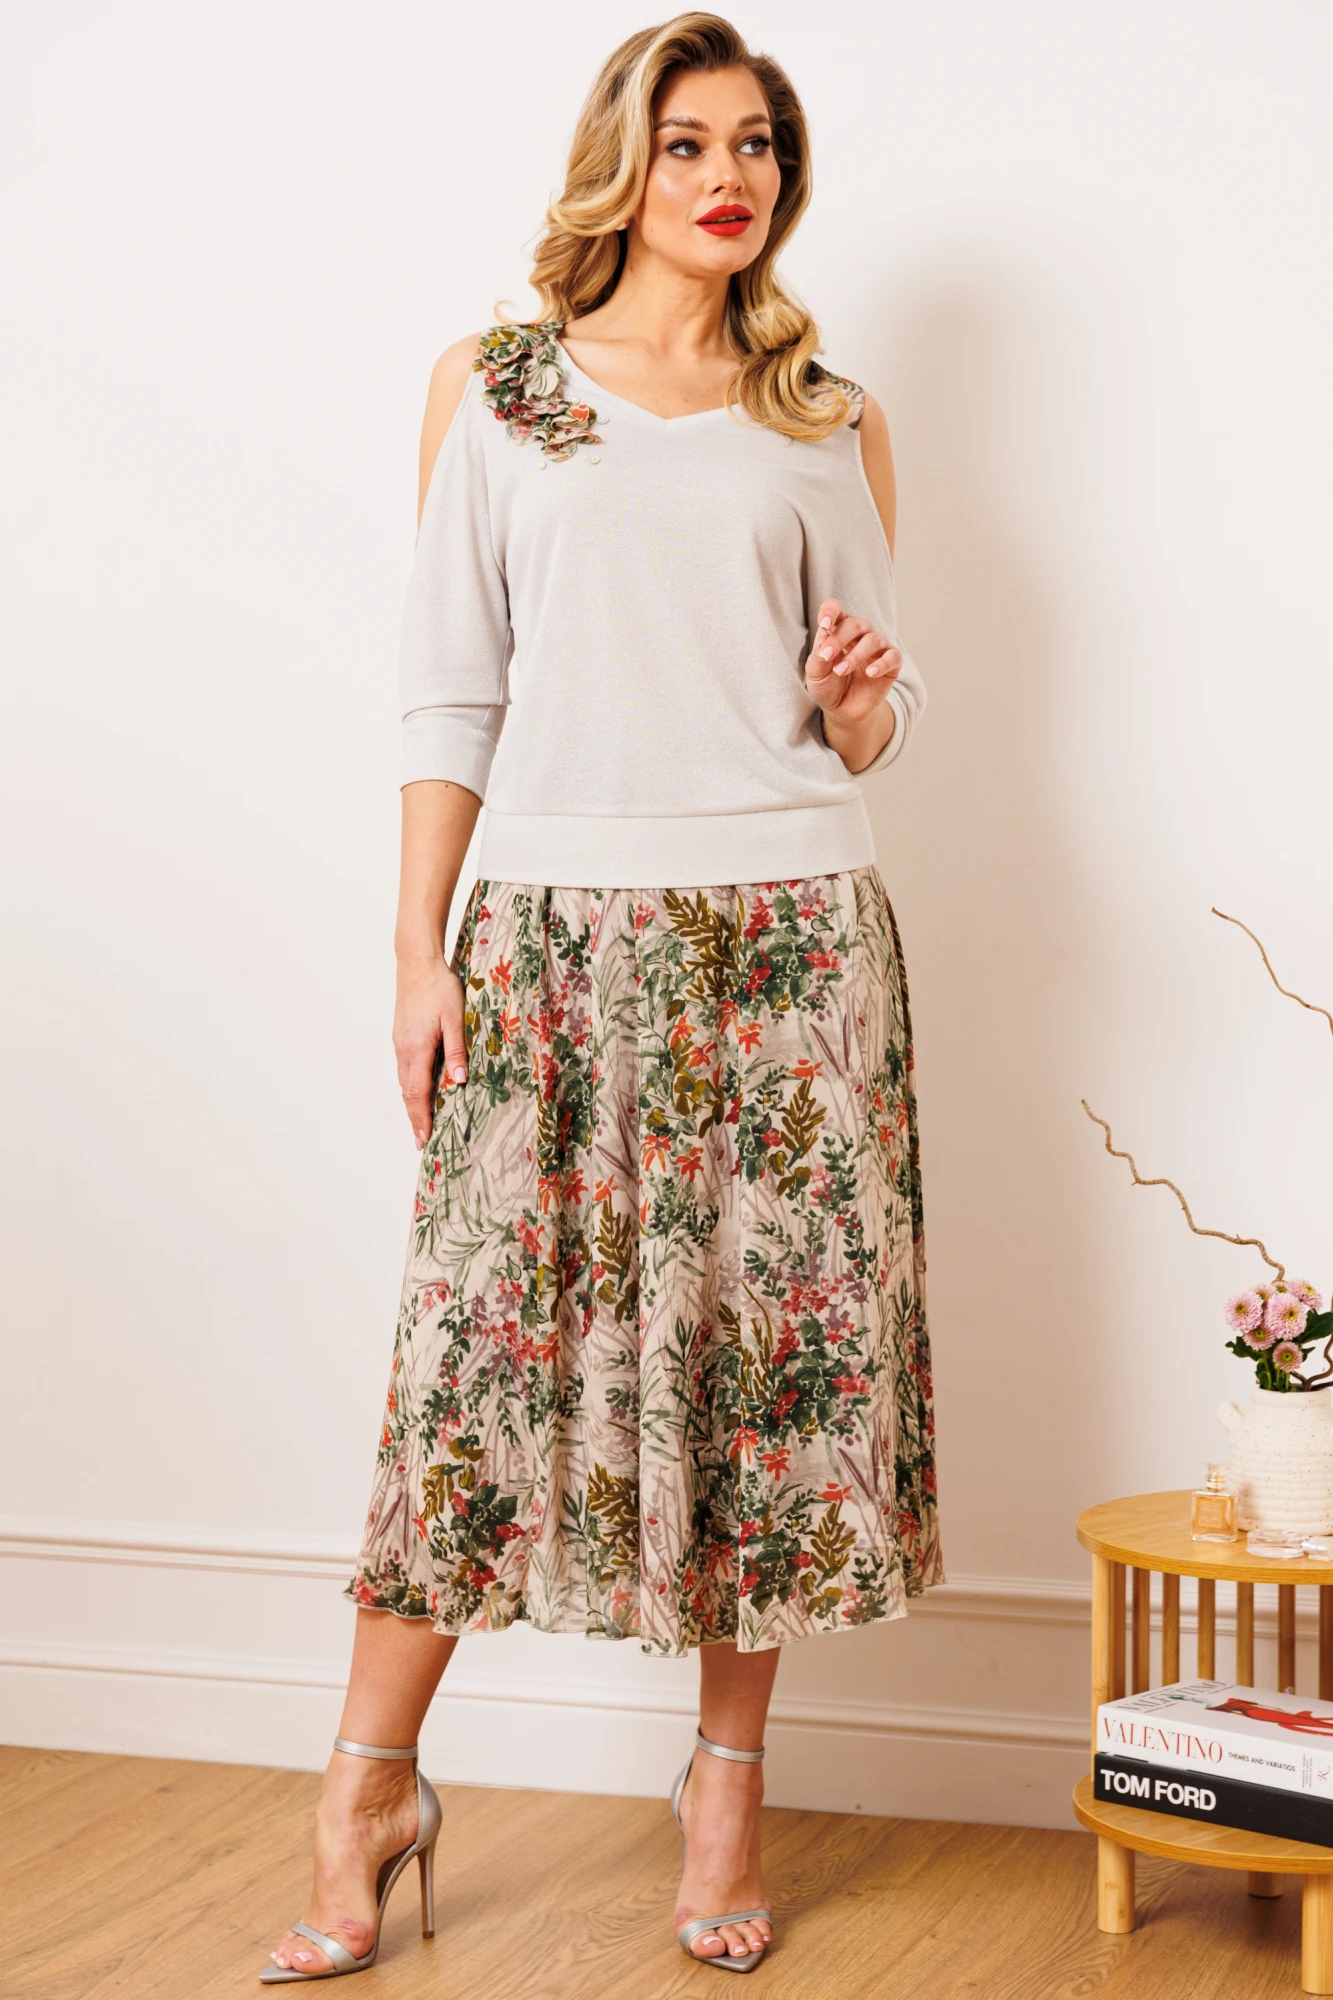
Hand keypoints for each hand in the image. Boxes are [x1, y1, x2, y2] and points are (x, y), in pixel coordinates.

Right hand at [394, 956, 467, 1149]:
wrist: (416, 963)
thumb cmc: (439, 987)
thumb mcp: (455, 1019)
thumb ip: (456, 1051)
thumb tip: (458, 1083)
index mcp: (417, 1048)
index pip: (418, 1092)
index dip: (422, 1117)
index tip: (424, 1138)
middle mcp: (403, 1049)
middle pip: (406, 1092)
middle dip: (414, 1118)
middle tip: (421, 1140)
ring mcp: (399, 1042)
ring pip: (403, 1081)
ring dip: (411, 1104)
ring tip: (420, 1121)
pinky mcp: (400, 1035)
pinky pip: (403, 1068)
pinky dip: (409, 1086)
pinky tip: (417, 1089)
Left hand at [805, 599, 902, 722]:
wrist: (842, 711)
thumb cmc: (828, 686)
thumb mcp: (815, 672)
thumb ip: (819, 652)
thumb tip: (824, 633)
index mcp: (839, 629)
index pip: (836, 609)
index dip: (830, 612)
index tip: (823, 625)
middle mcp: (860, 634)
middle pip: (856, 623)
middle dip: (839, 638)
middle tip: (827, 657)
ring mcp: (878, 648)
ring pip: (873, 639)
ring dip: (855, 655)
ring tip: (840, 671)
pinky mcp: (892, 664)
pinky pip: (893, 657)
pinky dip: (882, 663)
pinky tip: (870, 673)